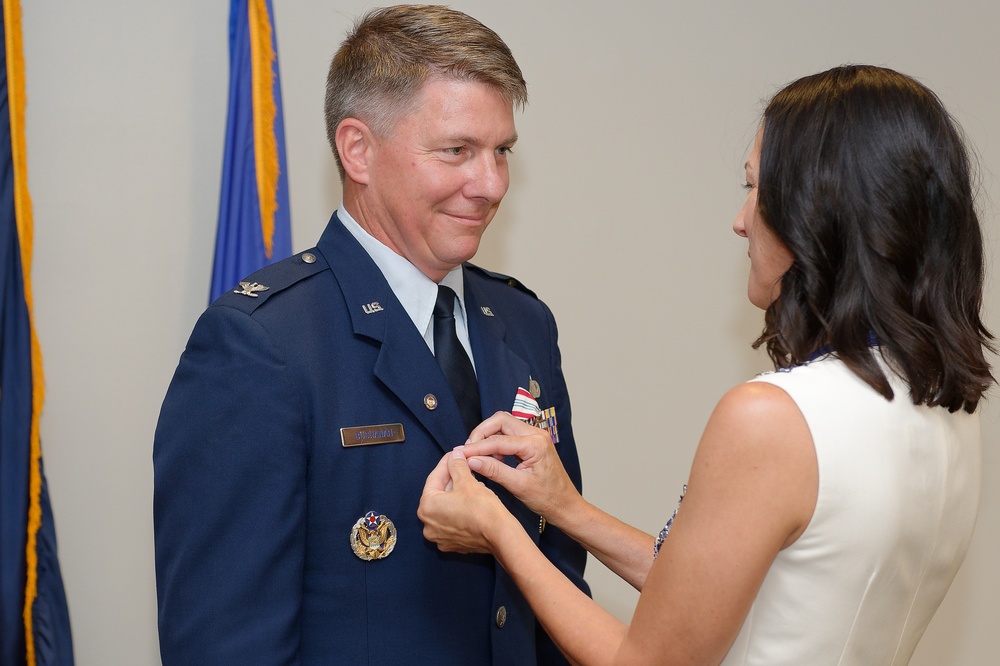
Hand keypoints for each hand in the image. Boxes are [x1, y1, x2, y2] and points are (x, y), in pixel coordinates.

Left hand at [418, 447, 512, 553]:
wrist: (500, 535)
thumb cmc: (482, 508)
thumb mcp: (467, 481)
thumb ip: (457, 465)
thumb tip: (454, 455)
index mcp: (426, 507)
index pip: (434, 478)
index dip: (447, 463)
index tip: (455, 455)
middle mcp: (428, 525)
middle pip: (439, 494)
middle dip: (452, 479)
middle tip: (463, 467)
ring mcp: (439, 537)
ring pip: (446, 508)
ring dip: (456, 494)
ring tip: (471, 483)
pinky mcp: (452, 544)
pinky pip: (452, 521)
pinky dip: (459, 510)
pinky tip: (472, 501)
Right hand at [462, 412, 583, 524]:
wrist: (565, 504)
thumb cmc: (547, 498)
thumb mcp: (518, 486)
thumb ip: (494, 471)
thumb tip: (471, 461)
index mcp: (535, 444)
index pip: (498, 440)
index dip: (476, 447)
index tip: (461, 454)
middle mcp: (536, 434)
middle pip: (500, 421)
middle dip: (481, 433)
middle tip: (469, 450)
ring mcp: (536, 435)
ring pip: (504, 424)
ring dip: (489, 436)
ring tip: (479, 455)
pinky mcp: (533, 441)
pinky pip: (510, 433)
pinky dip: (497, 441)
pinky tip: (493, 458)